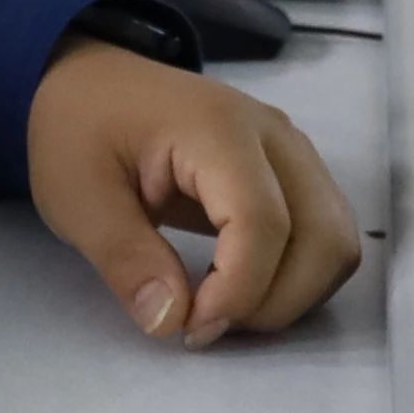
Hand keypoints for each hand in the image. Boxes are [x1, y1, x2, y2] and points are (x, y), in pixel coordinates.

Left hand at [26, 36, 359, 348]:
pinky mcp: (296, 173)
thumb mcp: (77, 198)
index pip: (264, 222)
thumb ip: (126, 259)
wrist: (90, 83)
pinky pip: (326, 236)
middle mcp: (275, 135)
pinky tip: (243, 288)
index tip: (189, 328)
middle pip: (323, 238)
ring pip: (336, 242)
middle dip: (273, 302)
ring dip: (293, 295)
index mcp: (218, 129)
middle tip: (204, 323)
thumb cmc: (79, 131)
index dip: (238, 291)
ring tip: (224, 308)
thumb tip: (172, 323)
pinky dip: (298, 278)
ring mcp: (294, 151)